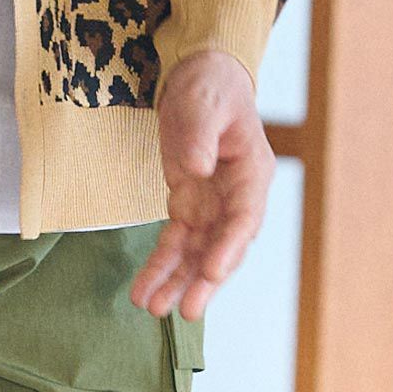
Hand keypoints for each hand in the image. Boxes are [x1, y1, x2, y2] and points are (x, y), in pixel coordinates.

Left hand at [130, 50, 275, 321]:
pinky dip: (158, 268)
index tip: (210, 272)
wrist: (198, 80)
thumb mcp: (202, 103)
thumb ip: (199, 134)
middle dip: (203, 281)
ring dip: (176, 283)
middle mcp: (236, 198)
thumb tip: (196, 168)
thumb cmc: (207, 87)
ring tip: (153, 309)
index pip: (244, 218)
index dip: (229, 248)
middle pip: (223, 248)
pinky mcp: (188, 211)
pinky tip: (141, 292)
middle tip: (186, 311)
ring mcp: (213, 208)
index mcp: (251, 172)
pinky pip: (174, 246)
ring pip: (196, 255)